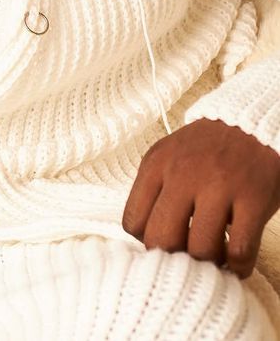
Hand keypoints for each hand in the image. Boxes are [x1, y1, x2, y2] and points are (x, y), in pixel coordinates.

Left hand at [122, 118, 279, 278]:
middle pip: (161, 238)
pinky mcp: (254, 197)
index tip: (162, 242)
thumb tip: (145, 236)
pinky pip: (240, 248)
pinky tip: (236, 264)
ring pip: (200, 248)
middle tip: (185, 258)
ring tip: (212, 260)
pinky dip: (238, 266)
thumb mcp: (167, 157)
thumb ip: (153, 190)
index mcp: (156, 165)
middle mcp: (183, 174)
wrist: (252, 122)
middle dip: (172, 257)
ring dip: (206, 263)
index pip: (133, 221)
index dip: (145, 241)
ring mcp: (219, 186)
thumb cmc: (205, 148)